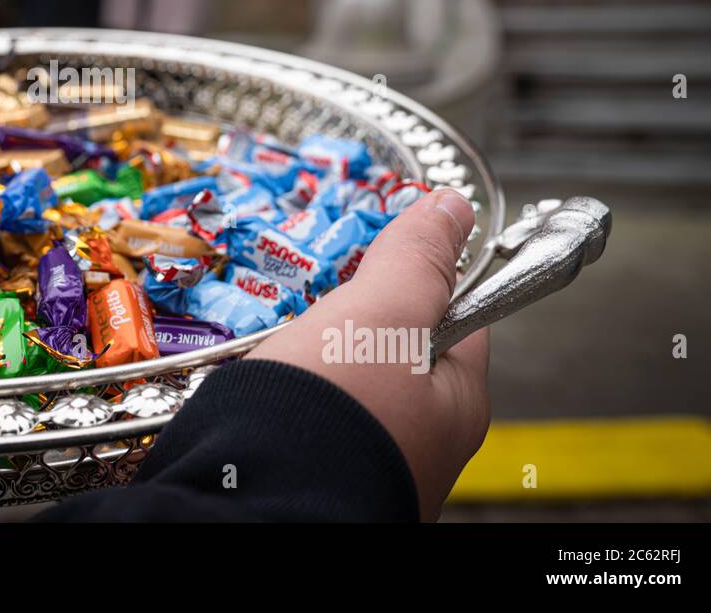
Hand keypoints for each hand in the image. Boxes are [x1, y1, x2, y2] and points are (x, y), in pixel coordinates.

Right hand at [247, 189, 489, 519]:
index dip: (420, 276)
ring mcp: (366, 458)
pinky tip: (253, 378)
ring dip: (304, 349)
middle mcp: (418, 440)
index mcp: (456, 404)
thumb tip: (452, 207)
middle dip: (347, 312)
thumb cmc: (336, 413)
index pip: (456, 319)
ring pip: (337, 378)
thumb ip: (417, 259)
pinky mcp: (312, 473)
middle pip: (391, 348)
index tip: (378, 254)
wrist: (260, 503)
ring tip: (271, 328)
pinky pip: (300, 412)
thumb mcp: (384, 313)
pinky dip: (277, 388)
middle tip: (310, 288)